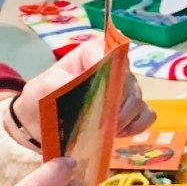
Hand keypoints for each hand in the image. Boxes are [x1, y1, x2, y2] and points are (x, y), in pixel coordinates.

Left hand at [9, 36, 156, 147]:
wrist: (40, 127)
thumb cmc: (40, 102)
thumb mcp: (39, 90)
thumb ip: (55, 83)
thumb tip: (71, 81)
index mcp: (91, 53)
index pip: (110, 50)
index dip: (108, 69)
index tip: (97, 92)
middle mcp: (113, 67)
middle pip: (127, 79)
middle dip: (115, 103)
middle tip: (99, 120)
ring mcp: (125, 89)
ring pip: (138, 99)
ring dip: (122, 119)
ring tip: (104, 131)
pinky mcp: (132, 111)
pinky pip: (147, 115)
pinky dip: (136, 126)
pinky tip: (118, 134)